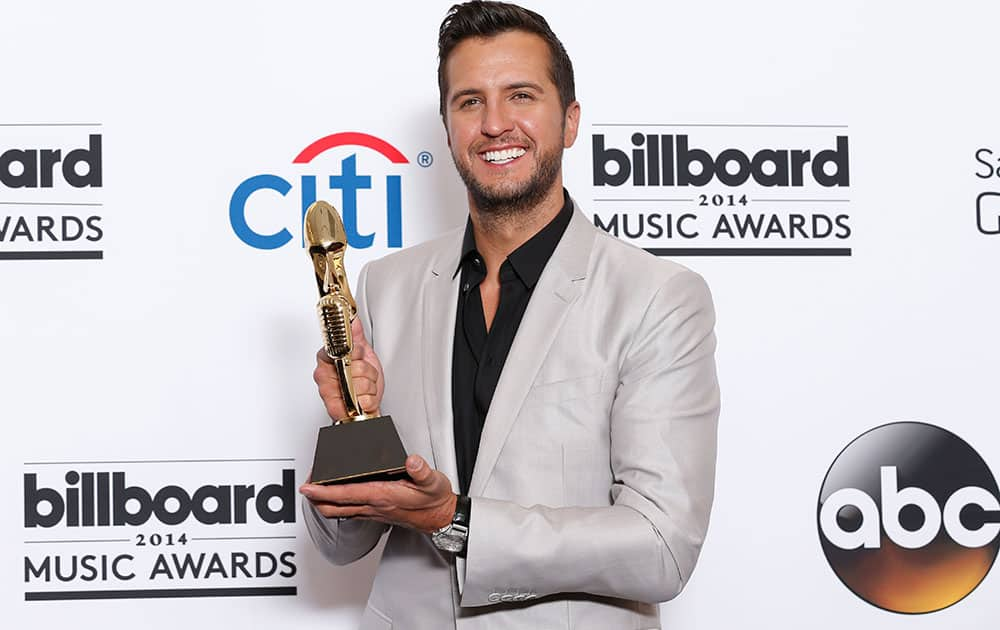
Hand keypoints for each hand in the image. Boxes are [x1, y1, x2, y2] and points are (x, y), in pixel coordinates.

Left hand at [300, 455, 457, 532]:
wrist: (441, 518)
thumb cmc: (435, 501)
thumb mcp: (433, 482)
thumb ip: (421, 471)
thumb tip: (411, 461)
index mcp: (382, 496)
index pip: (345, 494)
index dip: (323, 491)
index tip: (307, 487)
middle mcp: (373, 506)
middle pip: (334, 507)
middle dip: (315, 499)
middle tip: (305, 487)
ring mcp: (373, 512)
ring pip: (339, 511)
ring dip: (323, 503)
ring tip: (314, 491)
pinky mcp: (376, 513)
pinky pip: (349, 512)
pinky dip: (337, 505)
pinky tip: (336, 497)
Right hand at [313, 317, 384, 418]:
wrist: (368, 402)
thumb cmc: (362, 379)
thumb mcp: (363, 352)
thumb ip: (355, 334)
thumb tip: (352, 317)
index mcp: (326, 360)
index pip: (337, 351)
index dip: (354, 354)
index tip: (357, 355)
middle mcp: (324, 377)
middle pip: (352, 369)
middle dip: (366, 372)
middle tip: (362, 375)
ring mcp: (329, 394)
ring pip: (359, 385)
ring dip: (369, 387)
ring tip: (363, 388)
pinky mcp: (337, 410)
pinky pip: (361, 401)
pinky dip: (369, 400)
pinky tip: (363, 400)